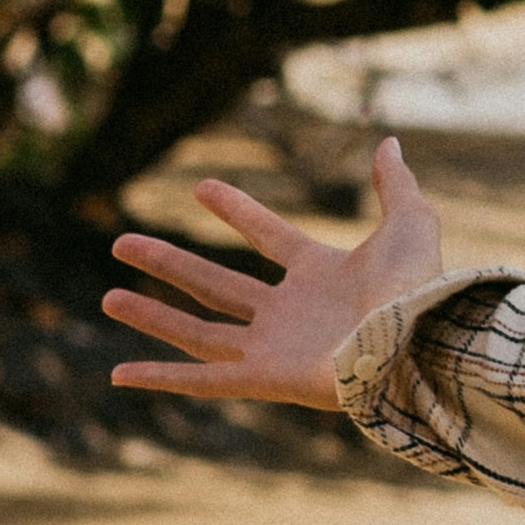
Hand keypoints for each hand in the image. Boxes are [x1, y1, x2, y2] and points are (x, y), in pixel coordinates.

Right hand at [104, 137, 449, 411]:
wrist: (417, 342)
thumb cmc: (418, 288)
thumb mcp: (411, 222)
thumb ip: (396, 185)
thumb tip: (391, 143)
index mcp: (321, 273)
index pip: (268, 236)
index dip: (237, 210)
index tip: (201, 186)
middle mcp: (290, 313)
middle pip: (216, 285)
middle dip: (168, 263)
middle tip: (120, 241)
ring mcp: (274, 347)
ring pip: (199, 330)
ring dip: (152, 314)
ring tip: (107, 297)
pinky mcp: (264, 379)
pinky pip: (202, 380)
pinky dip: (159, 379)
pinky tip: (119, 373)